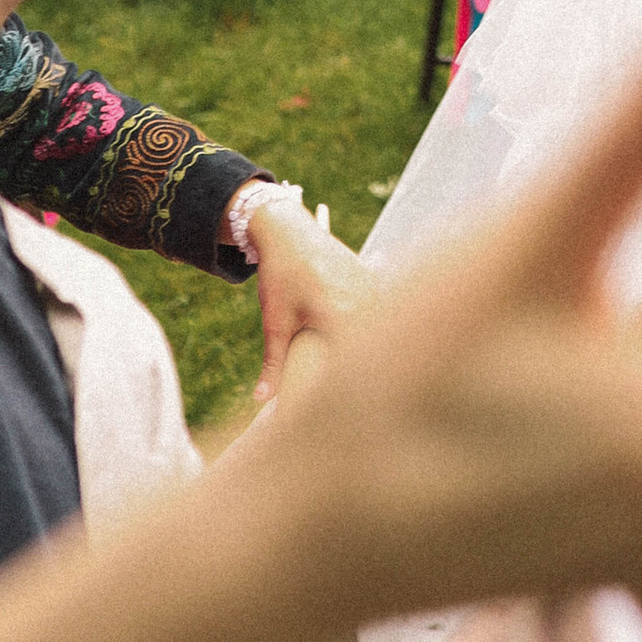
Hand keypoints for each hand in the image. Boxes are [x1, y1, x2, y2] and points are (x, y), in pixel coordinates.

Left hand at [238, 192, 378, 407]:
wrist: (288, 229)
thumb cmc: (281, 276)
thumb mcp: (274, 322)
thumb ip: (272, 364)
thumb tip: (260, 402)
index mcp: (343, 313)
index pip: (358, 360)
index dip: (358, 386)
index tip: (357, 411)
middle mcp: (365, 299)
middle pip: (375, 343)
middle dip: (370, 370)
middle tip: (369, 401)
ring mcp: (372, 285)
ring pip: (381, 324)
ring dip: (376, 344)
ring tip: (379, 374)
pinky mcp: (372, 277)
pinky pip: (380, 307)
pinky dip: (376, 324)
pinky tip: (377, 340)